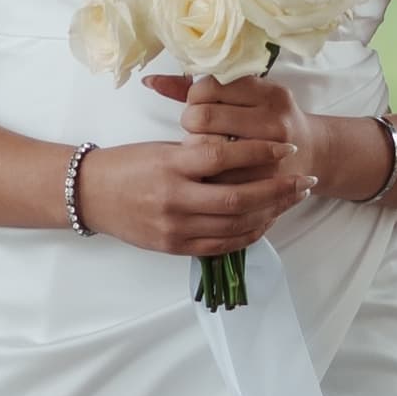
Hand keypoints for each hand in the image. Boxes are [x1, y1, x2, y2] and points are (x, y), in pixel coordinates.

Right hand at [75, 76, 319, 257]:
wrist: (90, 195)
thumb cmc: (128, 165)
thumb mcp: (162, 148)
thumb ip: (199, 154)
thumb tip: (244, 152)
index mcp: (171, 165)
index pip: (223, 156)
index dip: (260, 153)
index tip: (287, 148)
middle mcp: (174, 198)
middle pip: (238, 198)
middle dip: (279, 190)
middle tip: (306, 181)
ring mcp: (175, 227)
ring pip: (235, 225)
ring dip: (270, 213)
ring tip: (292, 200)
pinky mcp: (175, 247)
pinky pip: (221, 245)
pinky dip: (248, 235)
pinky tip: (266, 222)